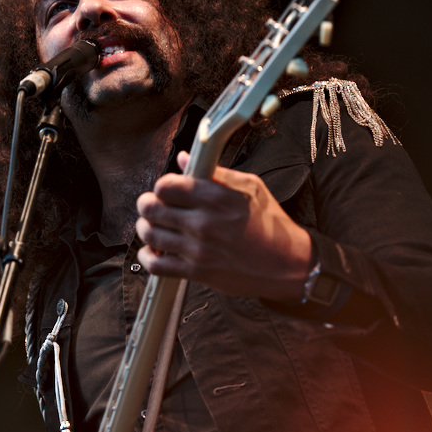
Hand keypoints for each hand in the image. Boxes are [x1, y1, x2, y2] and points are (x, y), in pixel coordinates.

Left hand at [135, 151, 311, 299]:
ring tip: (151, 226)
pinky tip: (153, 251)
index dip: (162, 185)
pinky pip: (157, 266)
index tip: (167, 189)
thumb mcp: (251, 187)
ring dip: (145, 228)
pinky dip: (148, 257)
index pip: (167, 185)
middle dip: (147, 204)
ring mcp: (198, 249)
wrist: (286, 264)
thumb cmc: (270, 224)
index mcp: (216, 197)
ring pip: (150, 235)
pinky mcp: (197, 272)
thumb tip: (184, 159)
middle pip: (152, 208)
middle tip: (151, 206)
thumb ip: (214, 173)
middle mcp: (204, 222)